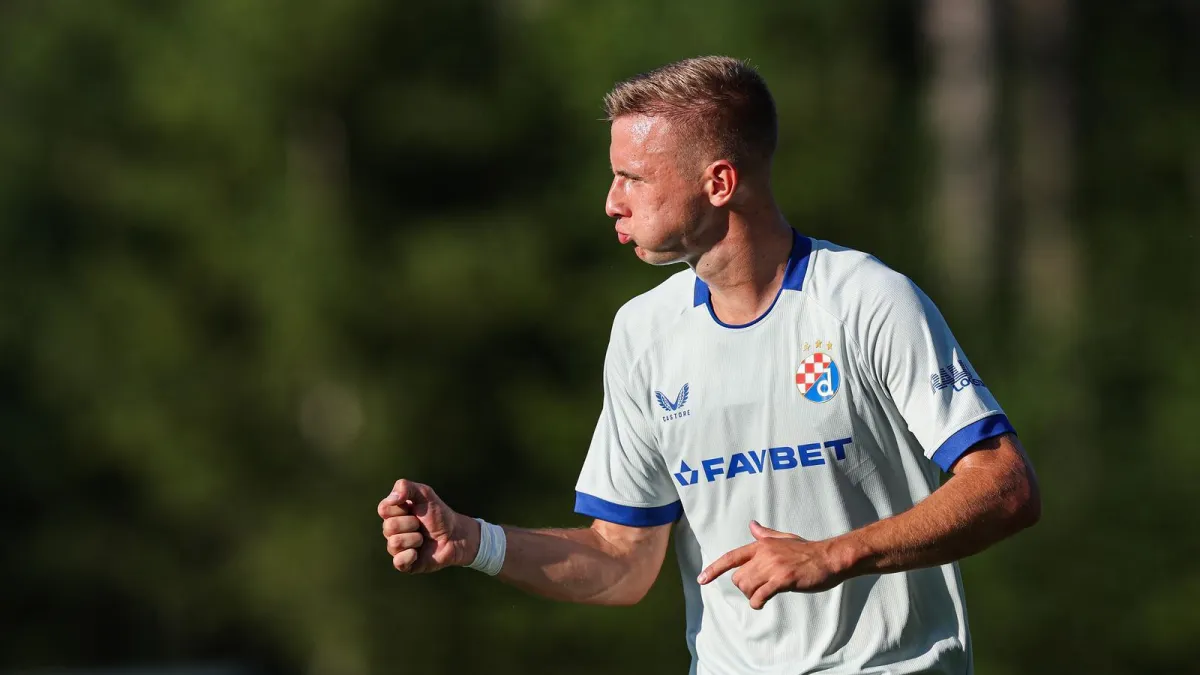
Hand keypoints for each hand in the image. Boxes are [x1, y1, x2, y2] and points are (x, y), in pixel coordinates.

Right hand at [377, 479, 477, 573]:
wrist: (456, 535)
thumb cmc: (439, 514)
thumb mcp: (425, 494)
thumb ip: (406, 487)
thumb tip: (392, 498)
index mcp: (393, 514)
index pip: (383, 509)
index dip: (400, 508)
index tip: (414, 508)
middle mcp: (392, 531)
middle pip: (389, 527)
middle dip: (411, 524)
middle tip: (421, 524)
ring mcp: (397, 548)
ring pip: (394, 543)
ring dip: (414, 539)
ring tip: (423, 538)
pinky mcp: (405, 564)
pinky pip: (398, 562)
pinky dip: (410, 556)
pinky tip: (418, 553)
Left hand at [697, 521, 845, 608]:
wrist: (829, 558)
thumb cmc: (807, 550)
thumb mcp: (784, 538)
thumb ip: (766, 535)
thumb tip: (752, 525)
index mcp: (761, 544)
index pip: (731, 557)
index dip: (714, 569)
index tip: (701, 579)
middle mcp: (763, 554)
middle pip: (738, 577)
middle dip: (744, 587)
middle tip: (758, 590)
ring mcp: (772, 566)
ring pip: (746, 587)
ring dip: (751, 596)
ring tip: (762, 596)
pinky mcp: (782, 579)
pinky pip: (760, 595)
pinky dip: (757, 602)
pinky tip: (762, 603)